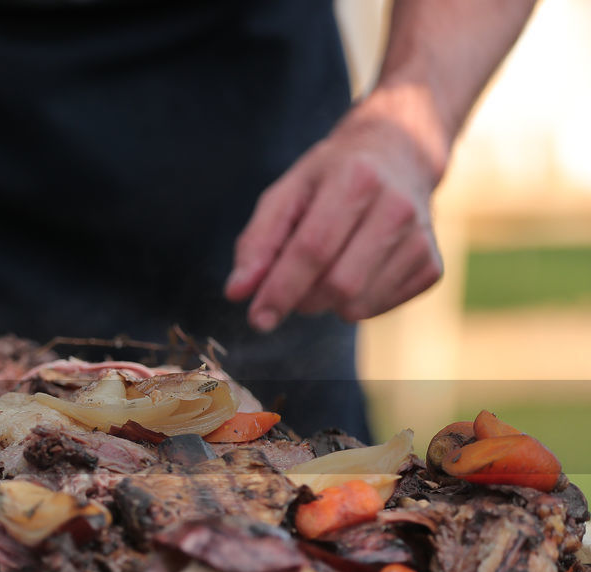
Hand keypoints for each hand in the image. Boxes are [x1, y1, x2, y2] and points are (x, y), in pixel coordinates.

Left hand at [224, 91, 446, 329]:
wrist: (399, 156)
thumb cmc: (330, 179)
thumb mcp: (286, 194)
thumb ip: (257, 243)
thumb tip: (237, 292)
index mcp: (356, 180)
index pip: (313, 250)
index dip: (280, 289)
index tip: (257, 318)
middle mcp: (397, 208)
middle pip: (338, 284)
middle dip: (301, 298)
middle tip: (289, 284)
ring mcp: (420, 239)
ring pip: (357, 304)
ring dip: (325, 302)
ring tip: (324, 268)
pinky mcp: (431, 267)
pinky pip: (376, 309)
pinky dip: (352, 303)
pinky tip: (354, 269)